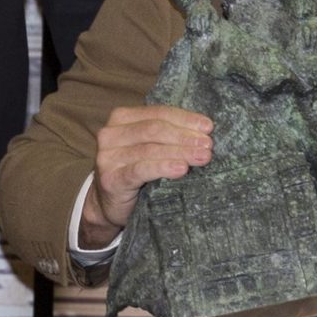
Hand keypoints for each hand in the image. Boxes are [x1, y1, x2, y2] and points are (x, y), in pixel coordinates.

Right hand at [83, 105, 213, 244]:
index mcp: (122, 117)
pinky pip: (141, 169)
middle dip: (185, 136)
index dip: (185, 118)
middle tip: (208, 145)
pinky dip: (164, 167)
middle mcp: (110, 133)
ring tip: (202, 157)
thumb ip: (168, 134)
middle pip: (155, 129)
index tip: (208, 127)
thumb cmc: (136, 170)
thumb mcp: (150, 146)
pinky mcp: (110, 179)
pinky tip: (182, 169)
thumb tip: (205, 130)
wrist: (111, 204)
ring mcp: (107, 156)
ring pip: (150, 149)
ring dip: (180, 152)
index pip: (158, 112)